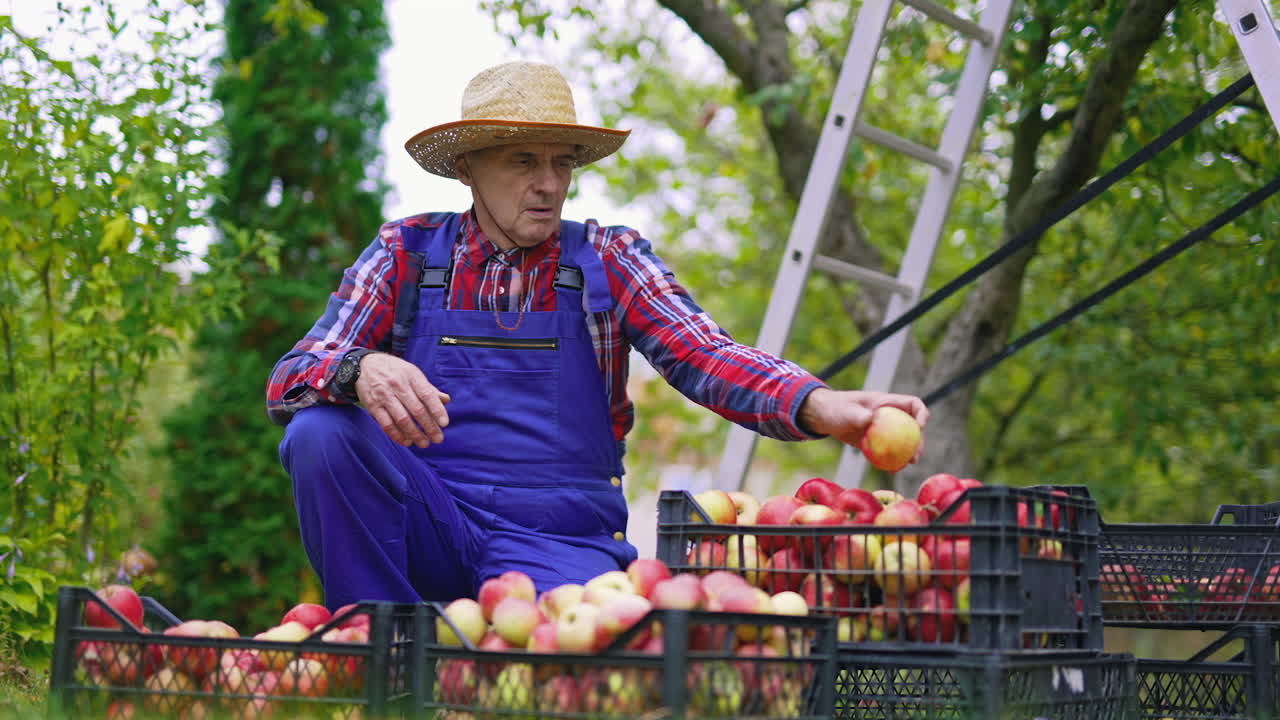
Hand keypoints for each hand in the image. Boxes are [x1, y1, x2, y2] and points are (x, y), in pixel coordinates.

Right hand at [353, 353, 450, 447]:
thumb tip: (446, 400)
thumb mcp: (412, 373)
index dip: (437, 410)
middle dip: (429, 427)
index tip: (444, 424)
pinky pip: (386, 424)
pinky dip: (398, 435)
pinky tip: (407, 441)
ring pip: (402, 419)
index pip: (427, 395)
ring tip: (424, 443)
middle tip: (438, 439)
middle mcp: (398, 385)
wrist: (364, 366)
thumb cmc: (395, 371)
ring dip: (415, 434)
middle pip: (416, 409)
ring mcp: (384, 396)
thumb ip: (428, 388)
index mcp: (411, 375)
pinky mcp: (373, 406)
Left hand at [799, 388, 929, 459]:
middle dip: (919, 441)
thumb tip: (870, 420)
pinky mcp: (875, 441)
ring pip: (902, 441)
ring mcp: (883, 429)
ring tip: (906, 465)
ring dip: (907, 453)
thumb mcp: (845, 410)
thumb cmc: (834, 408)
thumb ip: (858, 415)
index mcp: (887, 403)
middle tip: (915, 456)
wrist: (823, 417)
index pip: (913, 404)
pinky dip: (891, 460)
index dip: (921, 414)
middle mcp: (889, 416)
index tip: (920, 427)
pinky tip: (892, 470)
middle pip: (912, 427)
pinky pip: (888, 451)